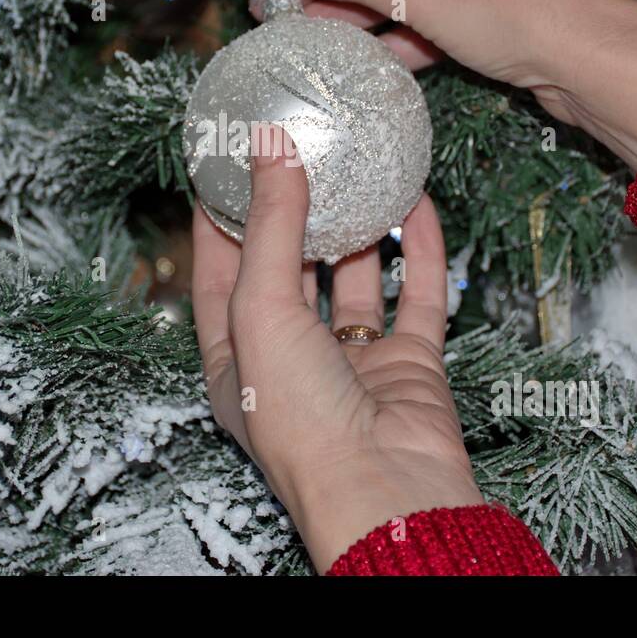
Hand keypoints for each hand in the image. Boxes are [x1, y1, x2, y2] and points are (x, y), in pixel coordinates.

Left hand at [191, 124, 482, 572]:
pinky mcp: (409, 364)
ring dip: (356, 230)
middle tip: (297, 155)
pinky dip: (419, 251)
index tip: (225, 166)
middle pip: (287, 273)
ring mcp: (353, 363)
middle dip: (291, 216)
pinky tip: (417, 203)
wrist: (384, 489)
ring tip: (355, 170)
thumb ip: (269, 227)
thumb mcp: (262, 310)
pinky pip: (418, 296)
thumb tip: (271, 148)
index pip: (218, 277)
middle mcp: (292, 360)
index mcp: (236, 360)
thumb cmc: (301, 418)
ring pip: (354, 281)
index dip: (219, 222)